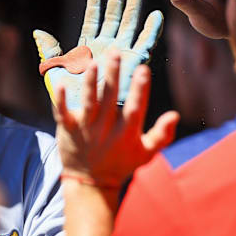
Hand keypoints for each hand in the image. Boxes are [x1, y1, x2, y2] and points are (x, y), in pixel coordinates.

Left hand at [33, 0, 163, 109]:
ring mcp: (120, 54)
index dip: (96, 2)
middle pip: (113, 17)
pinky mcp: (133, 64)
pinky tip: (155, 15)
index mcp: (88, 47)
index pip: (93, 18)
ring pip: (129, 25)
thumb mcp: (55, 71)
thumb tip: (38, 32)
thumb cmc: (69, 98)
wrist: (85, 118)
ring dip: (134, 8)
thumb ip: (49, 51)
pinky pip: (144, 45)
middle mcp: (106, 47)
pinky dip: (150, 30)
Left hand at [53, 52, 179, 188]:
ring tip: (93, 64)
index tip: (143, 69)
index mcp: (127, 132)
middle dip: (114, 75)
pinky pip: (62, 113)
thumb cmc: (121, 164)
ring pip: (88, 103)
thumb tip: (175, 115)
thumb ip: (162, 135)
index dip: (139, 89)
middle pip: (110, 99)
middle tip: (116, 53)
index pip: (136, 107)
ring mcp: (86, 129)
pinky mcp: (68, 129)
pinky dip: (61, 100)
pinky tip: (61, 85)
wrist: (91, 182)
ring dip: (90, 83)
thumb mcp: (146, 153)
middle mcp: (106, 129)